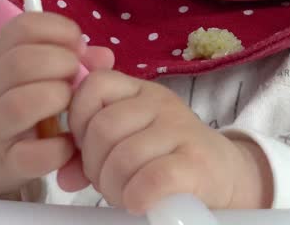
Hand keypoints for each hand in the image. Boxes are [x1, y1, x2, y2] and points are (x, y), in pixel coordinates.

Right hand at [0, 11, 113, 198]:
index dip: (57, 29)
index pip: (21, 27)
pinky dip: (58, 148)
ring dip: (56, 99)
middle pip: (21, 62)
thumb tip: (103, 56)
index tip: (75, 45)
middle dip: (60, 62)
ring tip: (68, 105)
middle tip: (74, 76)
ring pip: (20, 105)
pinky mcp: (4, 164)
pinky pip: (32, 155)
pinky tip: (67, 143)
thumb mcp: (17, 75)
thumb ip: (62, 58)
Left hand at [58, 70, 272, 211]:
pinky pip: (151, 178)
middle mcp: (160, 103)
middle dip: (94, 165)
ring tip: (125, 195)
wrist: (226, 175)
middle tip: (107, 182)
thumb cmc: (167, 159)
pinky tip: (139, 202)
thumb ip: (91, 151)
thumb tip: (64, 176)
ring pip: (123, 156)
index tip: (86, 149)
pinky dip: (136, 196)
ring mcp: (180, 129)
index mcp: (139, 91)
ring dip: (114, 187)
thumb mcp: (129, 143)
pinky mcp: (196, 162)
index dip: (78, 121)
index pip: (93, 87)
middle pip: (103, 128)